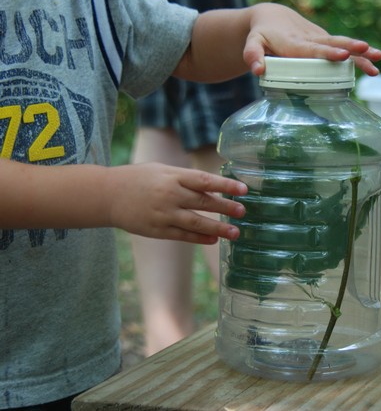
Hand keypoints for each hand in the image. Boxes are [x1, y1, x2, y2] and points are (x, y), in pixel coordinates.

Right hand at [107, 163, 246, 243]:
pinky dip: (200, 239)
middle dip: (226, 208)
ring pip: (196, 223)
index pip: (205, 180)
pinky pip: (183, 236)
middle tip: (243, 212)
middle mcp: (170, 194)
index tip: (244, 190)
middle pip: (204, 202)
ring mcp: (163, 214)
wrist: (106, 195)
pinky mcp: (157, 230)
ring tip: (235, 233)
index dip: (226, 185)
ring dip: (218, 229)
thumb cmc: (138, 179)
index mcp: (173, 176)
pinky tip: (213, 240)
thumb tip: (214, 187)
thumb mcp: (162, 170)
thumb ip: (186, 178)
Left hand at [243, 3, 380, 76]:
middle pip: (333, 44)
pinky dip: (359, 58)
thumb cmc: (261, 34)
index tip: (342, 55)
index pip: (313, 49)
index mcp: (294, 43)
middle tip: (366, 50)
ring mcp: (321, 40)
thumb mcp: (252, 43)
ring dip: (361, 53)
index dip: (328, 53)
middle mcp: (311, 39)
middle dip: (351, 48)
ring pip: (343, 45)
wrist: (272, 18)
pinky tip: (374, 68)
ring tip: (378, 59)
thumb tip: (257, 70)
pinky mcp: (326, 42)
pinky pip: (345, 51)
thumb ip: (252, 55)